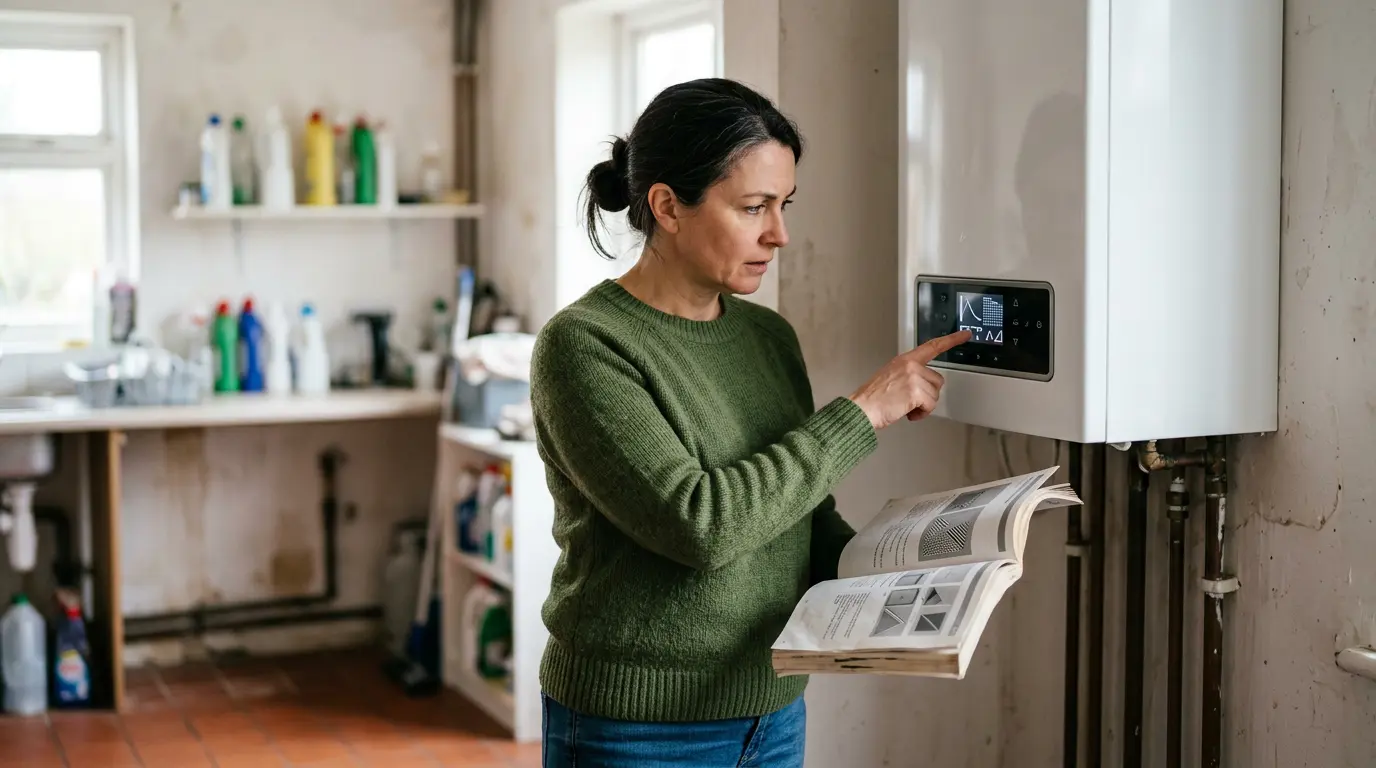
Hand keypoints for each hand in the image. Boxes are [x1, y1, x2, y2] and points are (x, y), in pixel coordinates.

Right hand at [848, 330, 970, 429]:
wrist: (862, 409)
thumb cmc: (873, 399)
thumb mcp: (891, 377)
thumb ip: (909, 375)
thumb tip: (923, 385)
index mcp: (904, 360)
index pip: (932, 346)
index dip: (951, 340)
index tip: (965, 335)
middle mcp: (910, 365)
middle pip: (937, 380)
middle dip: (927, 394)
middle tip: (909, 400)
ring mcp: (913, 377)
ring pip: (935, 394)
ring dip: (923, 405)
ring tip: (905, 407)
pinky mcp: (916, 391)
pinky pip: (930, 405)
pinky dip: (921, 413)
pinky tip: (908, 412)